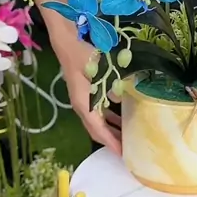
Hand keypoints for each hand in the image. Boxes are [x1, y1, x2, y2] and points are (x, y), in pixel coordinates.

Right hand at [54, 33, 121, 155]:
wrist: (67, 42)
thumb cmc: (81, 55)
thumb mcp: (98, 69)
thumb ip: (110, 85)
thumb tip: (121, 100)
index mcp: (83, 104)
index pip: (98, 129)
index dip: (110, 142)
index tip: (122, 154)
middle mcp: (82, 106)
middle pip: (97, 130)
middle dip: (111, 141)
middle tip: (129, 149)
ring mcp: (83, 101)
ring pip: (98, 122)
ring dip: (112, 130)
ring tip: (129, 136)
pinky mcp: (86, 94)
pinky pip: (99, 111)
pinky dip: (110, 118)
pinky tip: (123, 116)